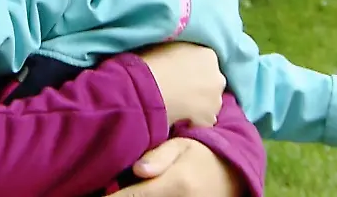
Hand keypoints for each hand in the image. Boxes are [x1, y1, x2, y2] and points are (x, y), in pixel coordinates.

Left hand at [112, 138, 240, 196]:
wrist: (234, 174)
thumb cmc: (203, 154)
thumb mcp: (183, 145)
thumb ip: (159, 156)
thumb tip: (138, 169)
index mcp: (177, 184)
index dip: (112, 196)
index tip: (102, 191)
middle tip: (114, 189)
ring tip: (127, 190)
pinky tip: (140, 194)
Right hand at [137, 42, 225, 128]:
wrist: (148, 90)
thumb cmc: (152, 63)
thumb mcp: (167, 46)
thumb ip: (180, 53)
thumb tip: (178, 59)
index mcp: (208, 55)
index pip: (205, 61)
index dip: (192, 68)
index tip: (180, 73)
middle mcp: (217, 77)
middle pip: (211, 81)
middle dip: (200, 86)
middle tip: (180, 90)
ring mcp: (216, 100)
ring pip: (210, 102)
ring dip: (199, 104)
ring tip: (179, 106)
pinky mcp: (208, 120)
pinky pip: (204, 120)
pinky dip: (195, 121)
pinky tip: (181, 119)